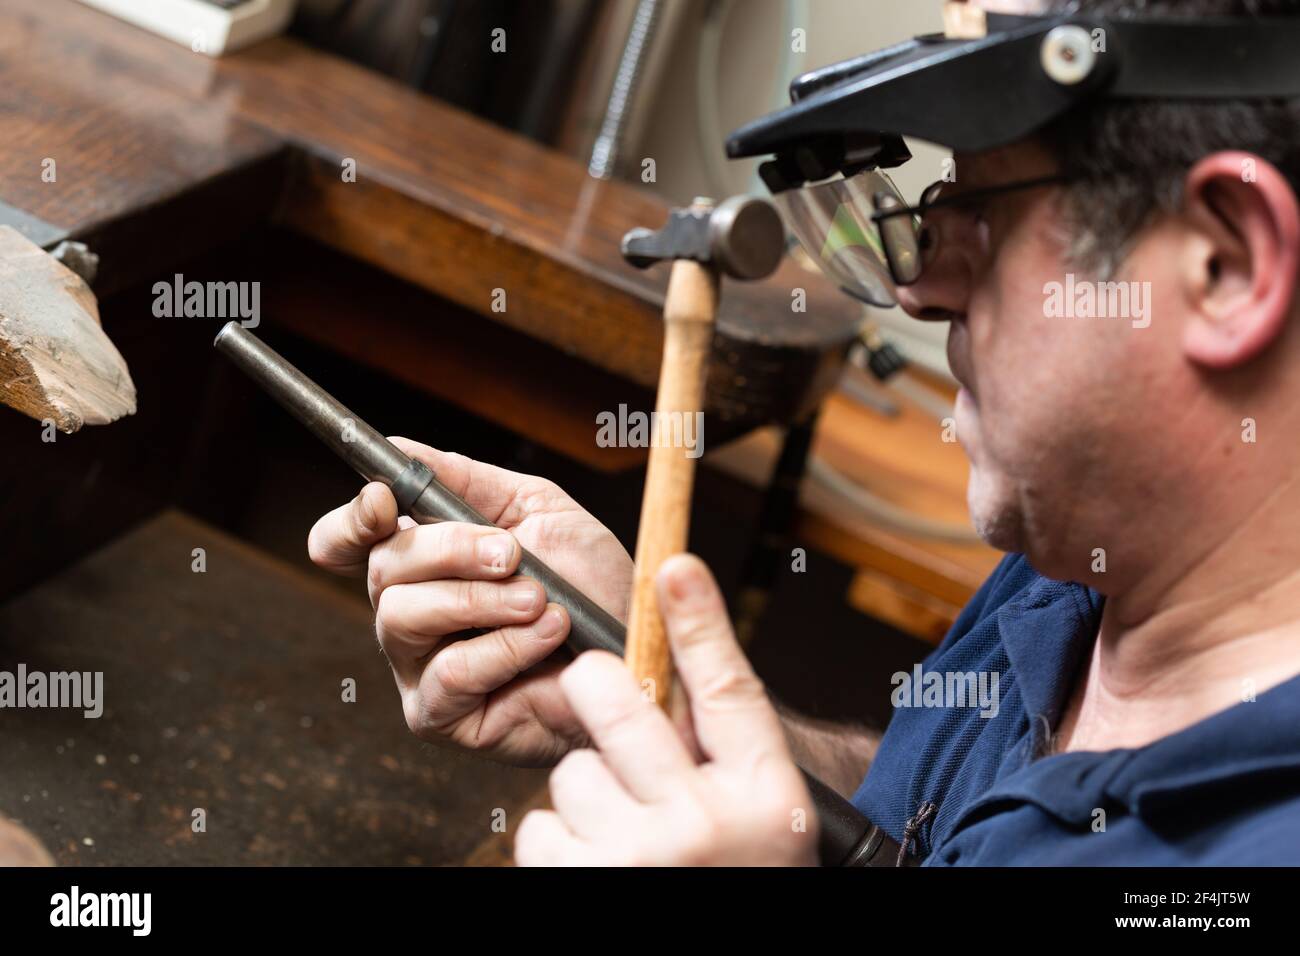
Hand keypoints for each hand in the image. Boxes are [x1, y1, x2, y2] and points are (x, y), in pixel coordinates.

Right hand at [308, 437, 632, 766]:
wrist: (638, 649)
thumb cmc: (592, 584)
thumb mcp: (537, 509)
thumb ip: (466, 480)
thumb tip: (399, 449)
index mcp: (422, 561)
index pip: (346, 541)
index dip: (351, 521)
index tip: (383, 501)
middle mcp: (408, 613)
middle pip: (380, 569)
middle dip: (449, 550)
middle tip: (512, 555)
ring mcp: (418, 668)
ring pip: (402, 617)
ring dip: (479, 599)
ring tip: (539, 599)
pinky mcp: (441, 716)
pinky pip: (450, 672)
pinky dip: (505, 646)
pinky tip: (548, 634)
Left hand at [515, 554, 817, 865]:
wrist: (738, 949)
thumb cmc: (743, 872)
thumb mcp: (761, 809)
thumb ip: (723, 740)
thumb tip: (678, 644)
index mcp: (762, 797)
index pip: (730, 691)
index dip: (700, 622)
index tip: (675, 566)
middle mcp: (702, 828)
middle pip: (615, 707)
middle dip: (596, 691)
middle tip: (597, 692)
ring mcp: (636, 863)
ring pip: (570, 774)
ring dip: (587, 794)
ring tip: (623, 828)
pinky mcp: (580, 887)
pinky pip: (537, 830)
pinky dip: (560, 842)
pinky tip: (598, 861)